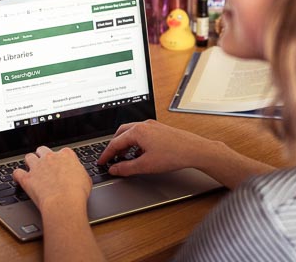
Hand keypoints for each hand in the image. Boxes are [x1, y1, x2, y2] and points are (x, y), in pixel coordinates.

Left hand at [13, 146, 91, 212]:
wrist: (64, 201)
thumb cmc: (77, 192)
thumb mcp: (86, 179)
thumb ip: (79, 172)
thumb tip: (78, 175)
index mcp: (66, 155)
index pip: (62, 151)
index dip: (61, 158)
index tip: (62, 164)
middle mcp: (50, 157)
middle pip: (42, 149)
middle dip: (42, 155)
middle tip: (45, 164)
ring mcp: (37, 167)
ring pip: (29, 157)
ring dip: (30, 162)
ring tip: (31, 168)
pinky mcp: (27, 178)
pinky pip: (17, 172)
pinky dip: (17, 175)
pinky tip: (18, 178)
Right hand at [97, 119, 211, 176]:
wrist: (194, 150)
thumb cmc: (173, 155)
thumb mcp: (145, 165)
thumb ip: (126, 168)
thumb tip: (114, 169)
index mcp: (137, 131)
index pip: (115, 142)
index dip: (106, 154)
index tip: (102, 162)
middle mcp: (144, 125)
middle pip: (121, 133)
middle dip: (114, 146)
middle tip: (110, 158)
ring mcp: (152, 125)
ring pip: (132, 132)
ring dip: (125, 144)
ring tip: (124, 157)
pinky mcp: (159, 129)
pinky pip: (142, 133)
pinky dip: (136, 143)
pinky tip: (139, 154)